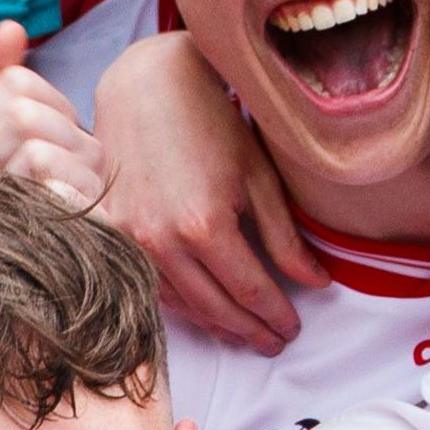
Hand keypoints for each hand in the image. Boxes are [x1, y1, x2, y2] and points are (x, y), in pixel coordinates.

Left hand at [0, 25, 105, 206]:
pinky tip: (28, 222)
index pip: (17, 80)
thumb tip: (14, 26)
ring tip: (5, 202)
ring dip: (0, 182)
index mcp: (57, 118)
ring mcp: (93, 184)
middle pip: (24, 112)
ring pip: (35, 149)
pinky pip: (54, 186)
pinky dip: (26, 203)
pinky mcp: (93, 222)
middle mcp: (84, 146)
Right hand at [94, 32, 318, 353]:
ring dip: (216, 325)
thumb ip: (285, 237)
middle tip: (275, 342)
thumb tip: (315, 283)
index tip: (293, 329)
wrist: (144, 86)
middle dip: (251, 331)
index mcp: (204, 225)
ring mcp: (132, 241)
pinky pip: (152, 286)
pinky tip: (206, 310)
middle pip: (216, 308)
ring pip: (182, 305)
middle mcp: (162, 241)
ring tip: (245, 334)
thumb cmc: (209, 121)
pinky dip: (183, 305)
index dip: (276, 316)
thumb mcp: (258, 176)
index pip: (251, 291)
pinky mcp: (113, 235)